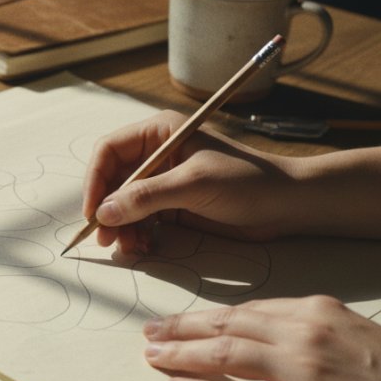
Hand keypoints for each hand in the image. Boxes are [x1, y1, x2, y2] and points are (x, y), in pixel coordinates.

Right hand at [81, 111, 295, 252]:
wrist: (287, 204)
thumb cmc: (247, 181)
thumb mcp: (193, 185)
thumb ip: (146, 197)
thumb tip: (104, 212)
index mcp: (160, 132)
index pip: (109, 151)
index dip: (95, 180)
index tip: (93, 211)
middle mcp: (157, 154)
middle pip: (113, 180)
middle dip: (107, 209)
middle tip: (106, 239)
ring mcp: (165, 180)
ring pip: (125, 203)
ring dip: (122, 226)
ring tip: (130, 247)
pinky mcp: (174, 204)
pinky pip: (142, 219)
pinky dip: (138, 234)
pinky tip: (144, 246)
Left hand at [144, 296, 380, 380]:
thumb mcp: (358, 334)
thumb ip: (313, 329)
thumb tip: (271, 334)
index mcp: (317, 309)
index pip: (247, 308)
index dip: (208, 315)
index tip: (182, 319)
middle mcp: (302, 331)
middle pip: (225, 324)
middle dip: (181, 328)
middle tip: (149, 332)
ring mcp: (299, 369)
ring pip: (222, 353)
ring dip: (180, 355)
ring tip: (152, 357)